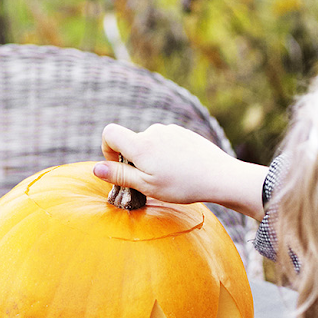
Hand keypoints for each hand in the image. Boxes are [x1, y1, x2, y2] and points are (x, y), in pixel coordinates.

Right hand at [95, 123, 267, 218]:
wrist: (220, 176)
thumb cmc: (183, 185)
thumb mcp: (147, 186)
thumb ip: (120, 176)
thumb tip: (96, 169)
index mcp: (140, 144)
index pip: (109, 132)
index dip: (107, 149)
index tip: (118, 167)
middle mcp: (153, 131)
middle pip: (132, 141)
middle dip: (134, 160)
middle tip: (151, 182)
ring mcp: (170, 130)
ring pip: (150, 143)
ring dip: (152, 158)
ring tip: (171, 178)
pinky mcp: (184, 133)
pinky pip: (166, 142)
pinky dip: (167, 155)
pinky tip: (183, 170)